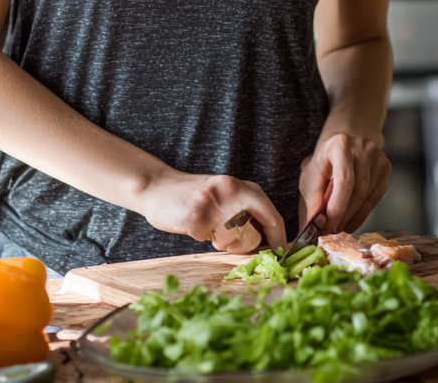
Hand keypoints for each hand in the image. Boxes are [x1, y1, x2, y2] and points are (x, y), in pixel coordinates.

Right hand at [139, 170, 285, 252]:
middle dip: (244, 245)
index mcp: (241, 186)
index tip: (280, 251)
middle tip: (227, 237)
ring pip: (232, 242)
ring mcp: (213, 204)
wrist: (157, 186)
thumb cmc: (195, 195)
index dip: (279, 237)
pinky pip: (209, 241)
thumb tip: (271, 237)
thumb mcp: (226, 194)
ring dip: (221, 242)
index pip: (272, 215)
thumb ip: (247, 208)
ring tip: (207, 226)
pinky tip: (194, 225)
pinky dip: (204, 238)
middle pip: (254, 236)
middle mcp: (230, 192)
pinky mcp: (195, 218)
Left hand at [299, 133, 390, 233]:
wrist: (342, 145)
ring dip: (352, 217)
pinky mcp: (385, 167)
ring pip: (367, 196)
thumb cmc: (324, 162)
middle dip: (344, 215)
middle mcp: (362, 147)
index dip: (337, 207)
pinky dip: (362, 214)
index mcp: (340, 145)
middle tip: (332, 231)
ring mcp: (377, 157)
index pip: (344, 180)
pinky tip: (351, 221)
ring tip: (339, 227)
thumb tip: (317, 225)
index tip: (327, 226)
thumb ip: (313, 199)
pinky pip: (376, 197)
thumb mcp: (311, 177)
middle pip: (358, 190)